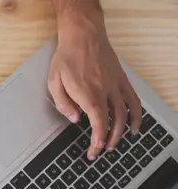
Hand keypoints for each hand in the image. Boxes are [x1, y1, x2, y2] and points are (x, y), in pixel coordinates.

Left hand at [48, 10, 141, 160]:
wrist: (83, 36)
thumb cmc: (66, 58)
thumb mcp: (54, 82)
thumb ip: (63, 103)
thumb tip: (74, 119)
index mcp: (89, 94)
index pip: (98, 123)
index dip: (97, 140)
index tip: (94, 151)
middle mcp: (105, 91)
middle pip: (113, 121)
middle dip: (109, 140)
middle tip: (102, 150)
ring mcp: (116, 85)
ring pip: (126, 113)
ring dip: (122, 131)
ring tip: (116, 144)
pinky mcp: (121, 80)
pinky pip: (133, 100)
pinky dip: (136, 115)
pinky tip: (134, 126)